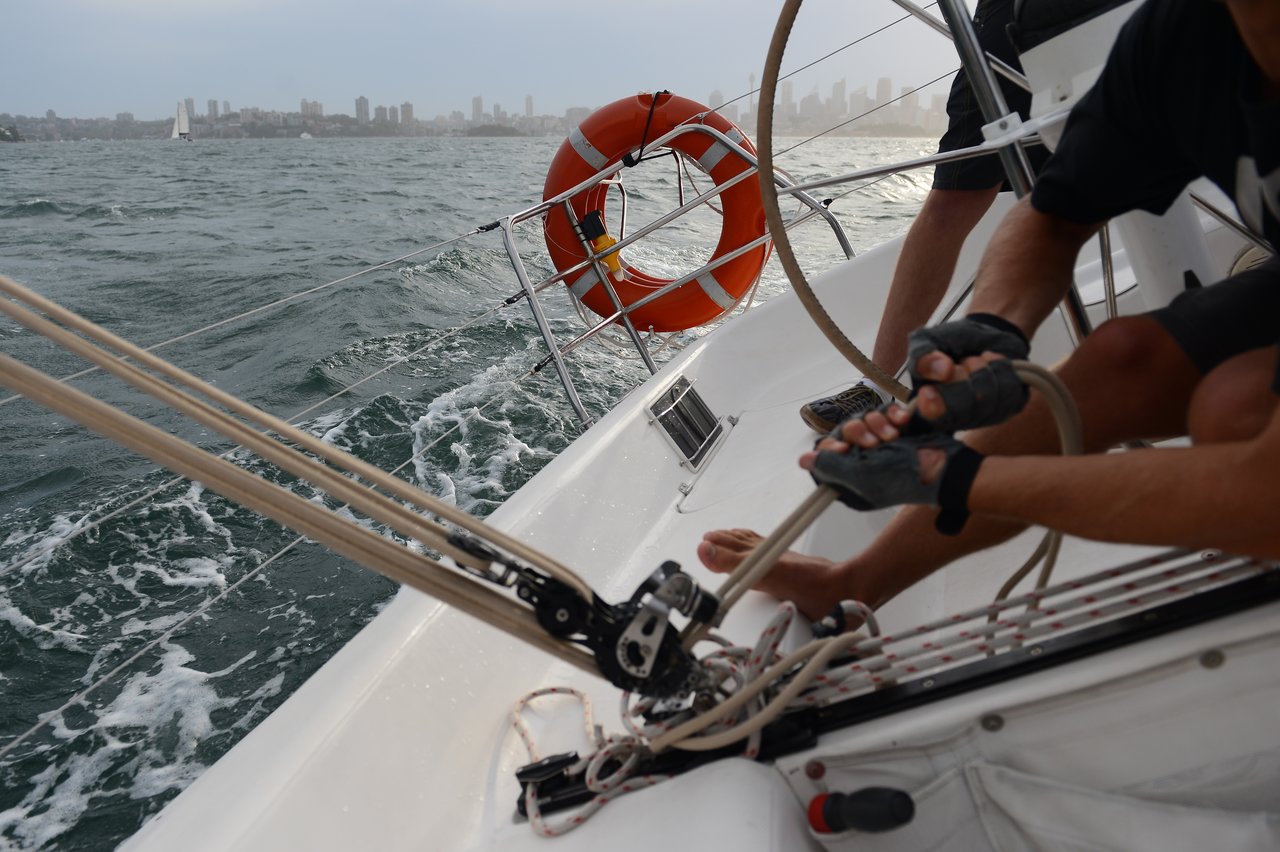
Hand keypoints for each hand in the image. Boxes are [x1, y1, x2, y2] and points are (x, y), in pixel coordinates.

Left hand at [802, 431, 984, 533]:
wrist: (947, 466)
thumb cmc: (907, 477)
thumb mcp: (863, 475)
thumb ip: (831, 466)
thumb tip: (803, 461)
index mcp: (853, 480)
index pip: (828, 456)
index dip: (833, 448)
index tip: (844, 447)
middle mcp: (866, 462)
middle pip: (846, 433)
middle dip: (860, 432)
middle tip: (876, 443)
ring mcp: (883, 445)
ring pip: (865, 419)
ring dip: (878, 423)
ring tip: (894, 435)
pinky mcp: (899, 430)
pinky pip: (886, 413)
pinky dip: (893, 415)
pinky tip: (903, 423)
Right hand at [907, 315, 1030, 431]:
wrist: (984, 335)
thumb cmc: (949, 342)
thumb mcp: (926, 342)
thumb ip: (924, 357)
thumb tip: (944, 371)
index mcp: (926, 407)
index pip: (929, 420)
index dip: (931, 409)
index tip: (927, 392)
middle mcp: (953, 419)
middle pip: (959, 410)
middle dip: (959, 379)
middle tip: (955, 365)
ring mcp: (982, 417)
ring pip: (986, 398)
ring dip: (981, 369)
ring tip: (973, 362)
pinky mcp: (1008, 408)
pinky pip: (1010, 391)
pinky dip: (1001, 368)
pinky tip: (992, 366)